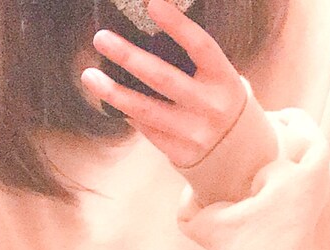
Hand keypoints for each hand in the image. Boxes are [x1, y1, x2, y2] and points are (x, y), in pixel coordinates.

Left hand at [81, 0, 247, 169]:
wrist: (240, 154)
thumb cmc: (218, 100)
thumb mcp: (217, 77)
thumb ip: (190, 60)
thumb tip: (143, 34)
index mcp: (223, 79)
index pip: (200, 46)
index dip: (177, 25)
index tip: (152, 3)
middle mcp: (211, 106)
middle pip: (164, 78)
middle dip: (129, 57)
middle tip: (101, 39)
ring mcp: (195, 133)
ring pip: (147, 110)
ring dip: (114, 92)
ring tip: (89, 76)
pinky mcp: (182, 153)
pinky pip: (147, 128)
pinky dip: (127, 112)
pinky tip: (111, 99)